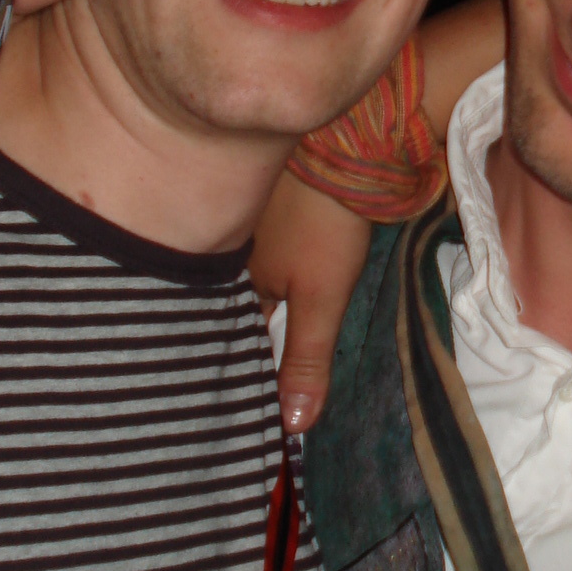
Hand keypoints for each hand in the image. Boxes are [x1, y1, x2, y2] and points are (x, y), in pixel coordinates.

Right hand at [251, 167, 372, 433]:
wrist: (343, 145)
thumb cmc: (327, 223)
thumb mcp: (322, 300)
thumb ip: (306, 360)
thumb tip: (292, 425)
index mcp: (235, 284)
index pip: (235, 345)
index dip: (248, 375)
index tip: (248, 411)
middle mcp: (228, 257)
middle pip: (236, 312)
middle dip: (247, 343)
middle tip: (260, 384)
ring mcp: (245, 228)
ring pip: (247, 279)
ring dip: (259, 302)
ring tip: (272, 341)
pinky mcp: (266, 205)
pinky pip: (260, 249)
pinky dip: (270, 268)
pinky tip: (285, 273)